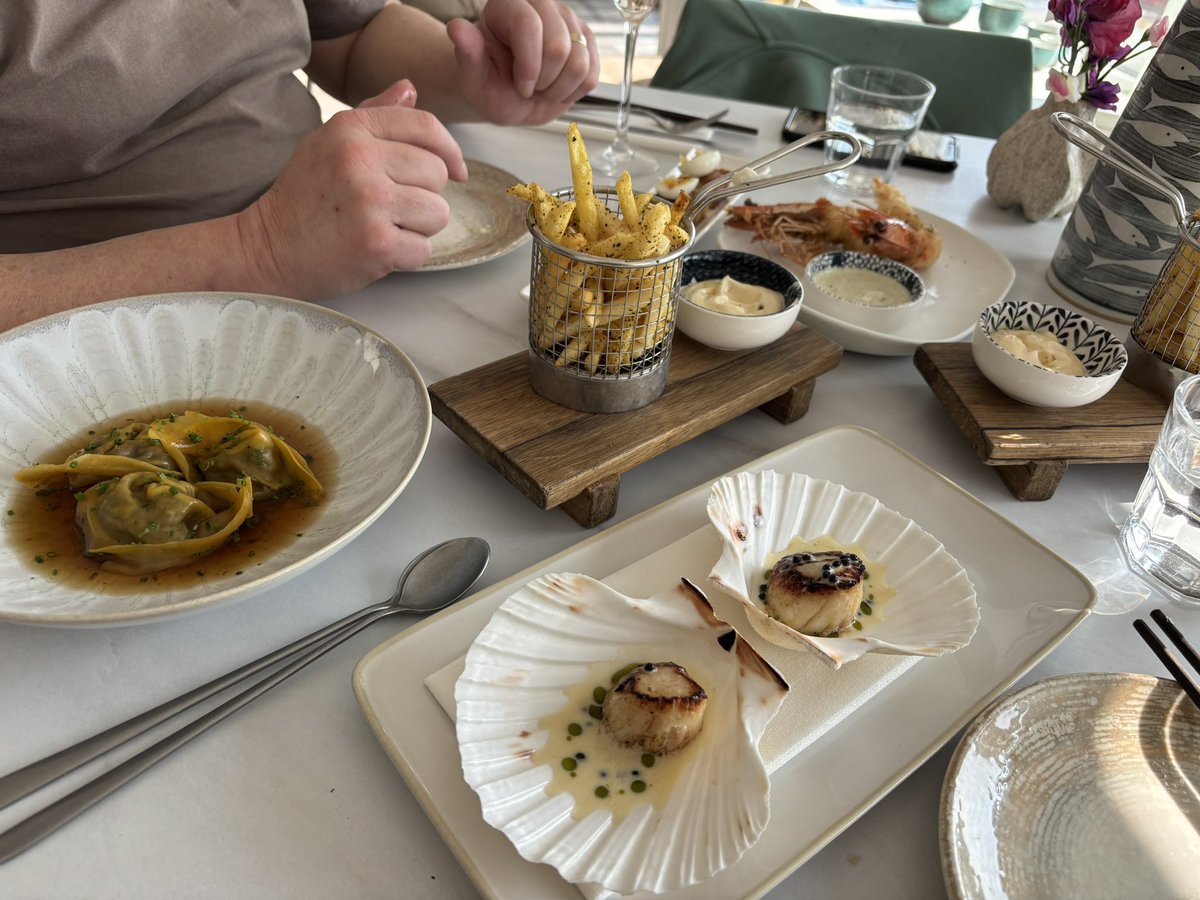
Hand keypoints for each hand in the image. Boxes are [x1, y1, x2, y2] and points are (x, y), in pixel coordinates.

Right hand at [238, 81, 467, 298]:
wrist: (267, 248)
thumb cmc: (305, 197)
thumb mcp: (330, 143)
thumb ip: (373, 115)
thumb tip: (410, 88)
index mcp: (351, 129)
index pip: (425, 126)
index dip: (450, 150)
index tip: (457, 171)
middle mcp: (360, 159)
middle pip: (438, 173)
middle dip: (425, 195)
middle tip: (391, 208)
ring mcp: (369, 202)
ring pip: (438, 212)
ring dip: (419, 228)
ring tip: (384, 228)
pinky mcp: (376, 243)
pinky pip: (423, 249)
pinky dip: (407, 256)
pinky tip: (378, 250)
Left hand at [447, 0, 599, 125]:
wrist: (507, 93)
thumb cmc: (488, 82)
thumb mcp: (472, 75)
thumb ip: (467, 53)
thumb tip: (457, 28)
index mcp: (507, 4)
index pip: (529, 26)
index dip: (528, 66)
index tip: (520, 86)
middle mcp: (541, 3)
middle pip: (559, 47)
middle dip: (544, 80)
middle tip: (529, 87)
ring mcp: (568, 19)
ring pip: (579, 63)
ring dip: (559, 88)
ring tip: (542, 87)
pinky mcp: (586, 39)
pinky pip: (591, 75)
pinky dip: (573, 91)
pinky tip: (556, 87)